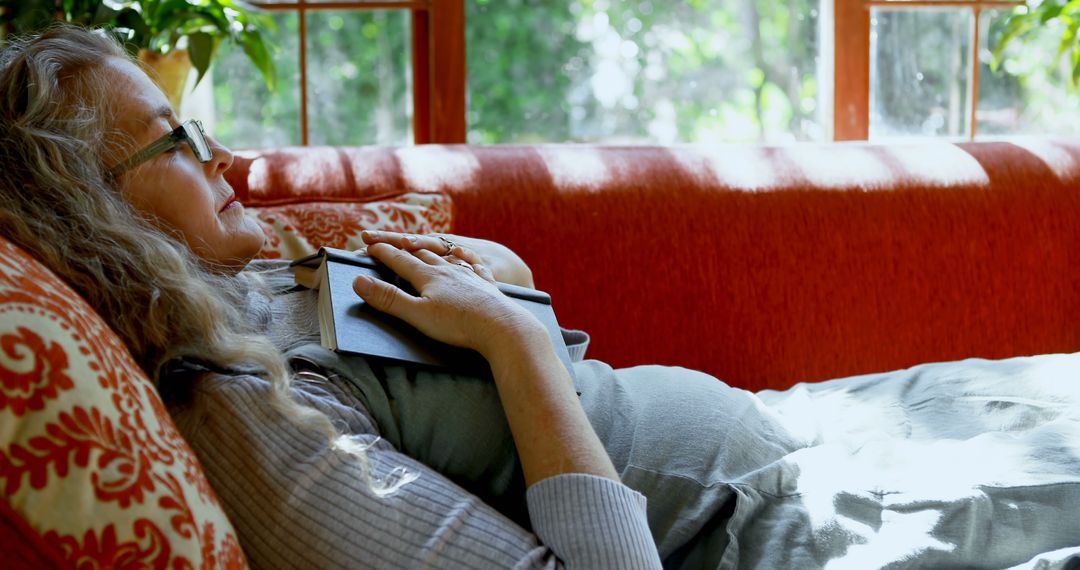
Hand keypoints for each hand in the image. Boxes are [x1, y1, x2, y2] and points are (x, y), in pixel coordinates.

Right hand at [352, 242, 543, 356]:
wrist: (503, 327)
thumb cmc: (459, 324)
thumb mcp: (417, 315)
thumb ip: (388, 299)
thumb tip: (359, 281)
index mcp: (429, 276)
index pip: (399, 260)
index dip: (382, 253)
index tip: (367, 245)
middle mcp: (449, 269)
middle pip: (421, 253)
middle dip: (402, 247)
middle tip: (389, 242)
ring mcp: (469, 275)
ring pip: (446, 256)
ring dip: (431, 249)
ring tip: (422, 244)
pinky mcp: (487, 285)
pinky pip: (474, 265)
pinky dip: (464, 257)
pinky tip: (464, 256)